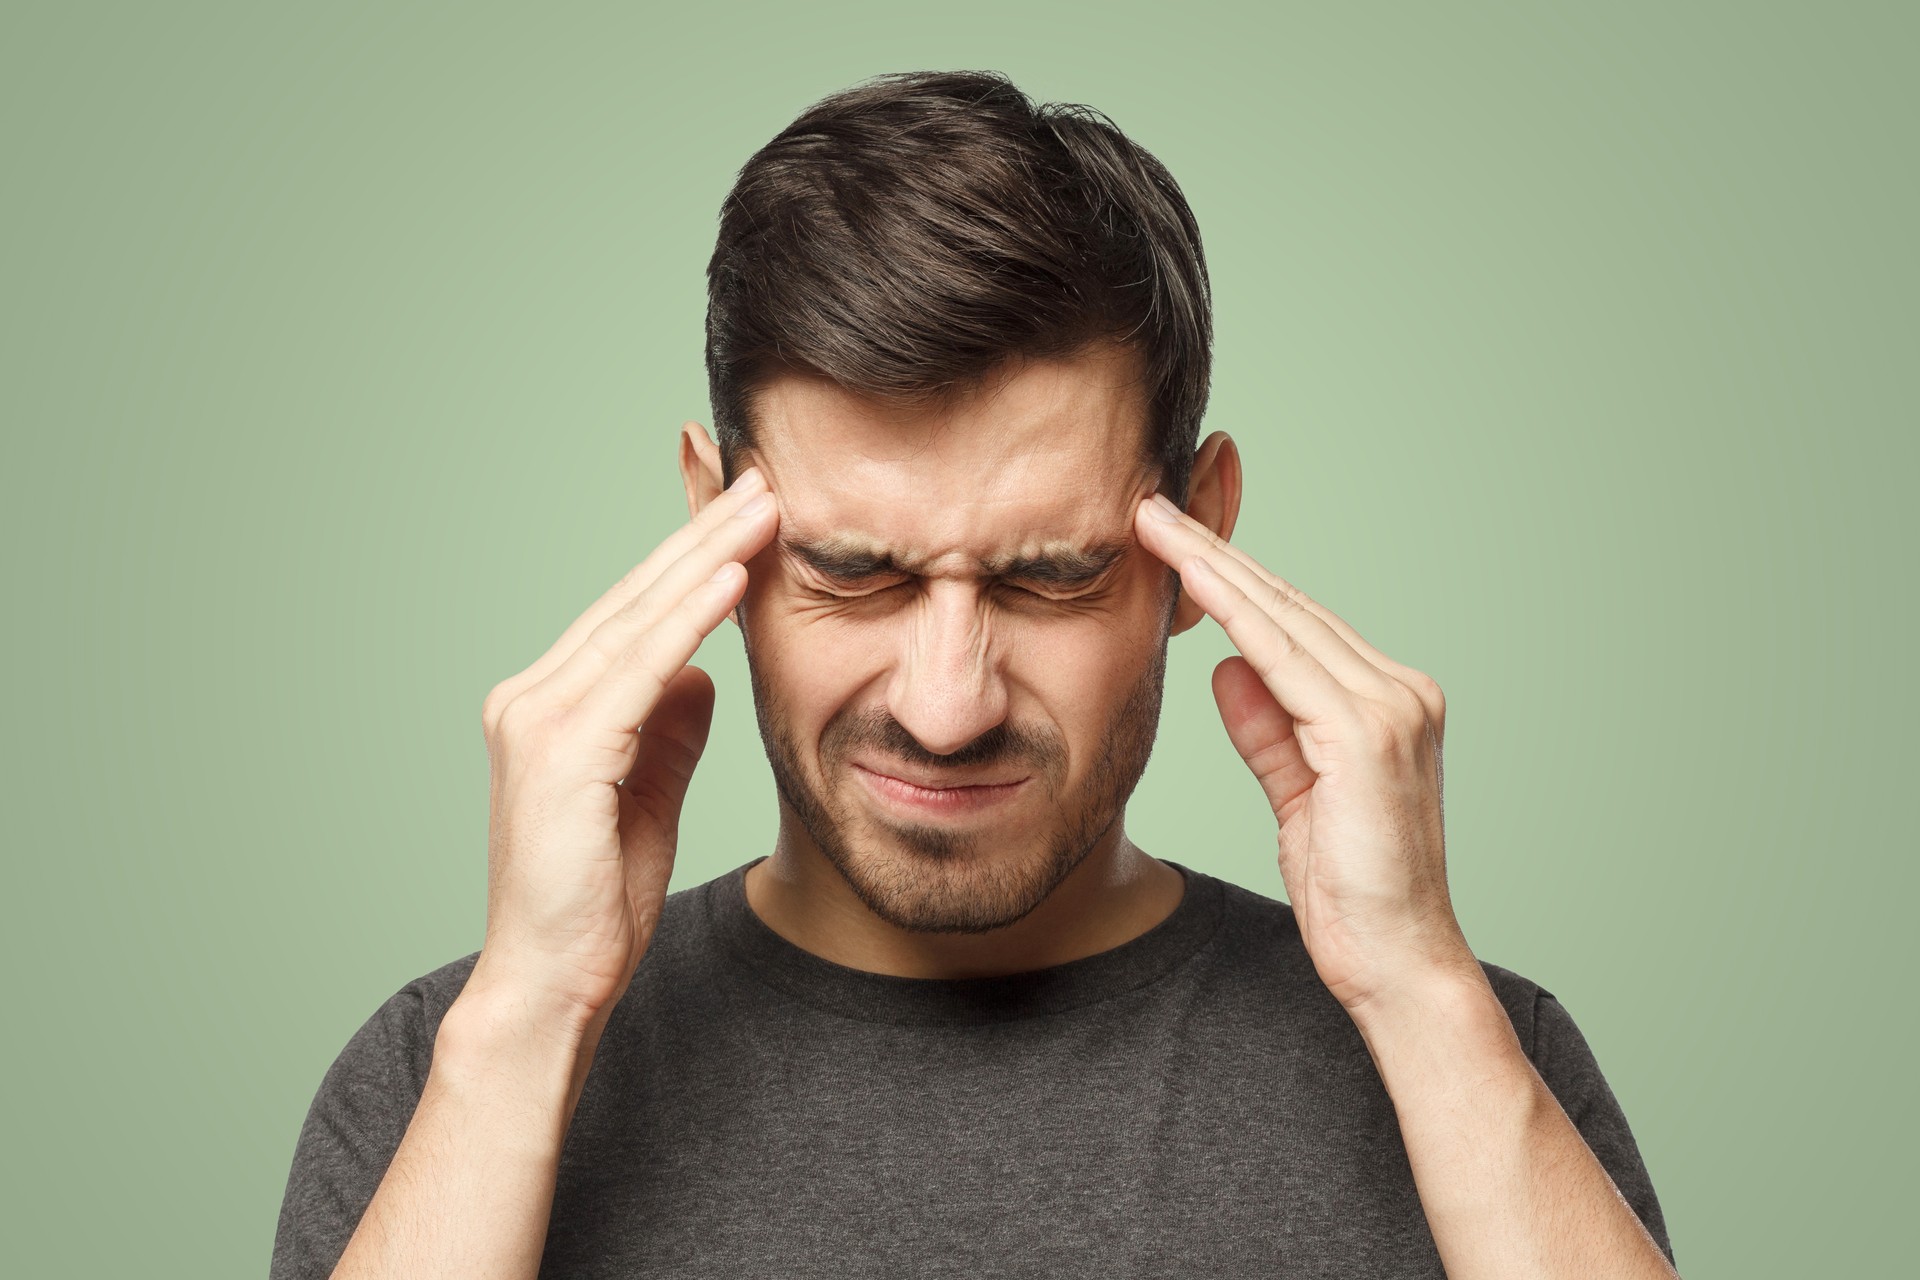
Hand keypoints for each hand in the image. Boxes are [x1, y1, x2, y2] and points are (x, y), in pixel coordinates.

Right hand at [469, 465, 779, 1025]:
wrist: (553, 978)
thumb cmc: (595, 897)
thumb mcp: (647, 793)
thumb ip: (667, 729)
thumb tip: (700, 673)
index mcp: (549, 704)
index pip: (631, 614)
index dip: (691, 559)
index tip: (748, 512)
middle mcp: (530, 698)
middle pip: (633, 599)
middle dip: (703, 534)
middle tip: (762, 477)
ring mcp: (537, 720)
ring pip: (637, 620)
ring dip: (705, 557)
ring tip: (762, 506)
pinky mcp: (562, 752)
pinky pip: (638, 669)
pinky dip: (686, 620)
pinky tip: (731, 579)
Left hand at [1134, 492, 1476, 1013]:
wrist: (1399, 963)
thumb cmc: (1353, 894)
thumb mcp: (1297, 800)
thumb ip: (1269, 733)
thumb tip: (1228, 668)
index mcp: (1387, 703)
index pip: (1296, 626)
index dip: (1234, 580)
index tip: (1176, 541)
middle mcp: (1399, 692)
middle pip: (1290, 605)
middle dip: (1216, 552)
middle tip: (1153, 505)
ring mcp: (1391, 709)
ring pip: (1284, 618)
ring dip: (1215, 566)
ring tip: (1156, 524)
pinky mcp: (1369, 736)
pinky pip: (1284, 659)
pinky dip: (1236, 615)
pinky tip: (1192, 582)